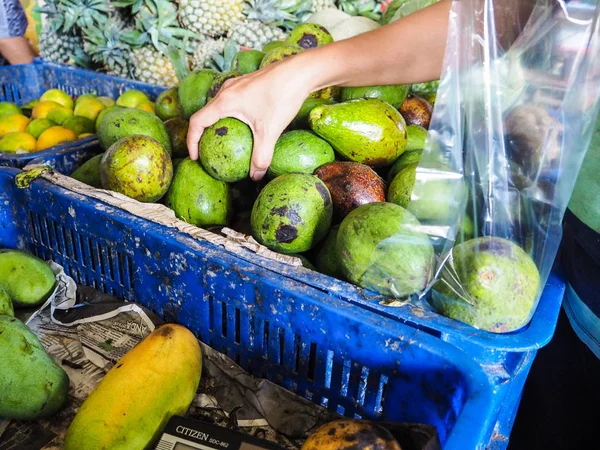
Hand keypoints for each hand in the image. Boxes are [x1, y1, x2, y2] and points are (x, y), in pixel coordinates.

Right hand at [187, 60, 314, 180]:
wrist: (301, 71)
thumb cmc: (282, 97)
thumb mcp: (270, 131)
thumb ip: (261, 156)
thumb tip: (255, 177)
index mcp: (225, 101)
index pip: (197, 122)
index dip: (191, 141)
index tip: (196, 157)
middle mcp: (227, 91)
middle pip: (205, 113)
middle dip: (202, 134)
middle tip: (207, 151)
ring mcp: (238, 85)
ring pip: (219, 107)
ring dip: (216, 124)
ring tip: (223, 141)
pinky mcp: (248, 84)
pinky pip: (232, 102)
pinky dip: (230, 117)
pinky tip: (245, 128)